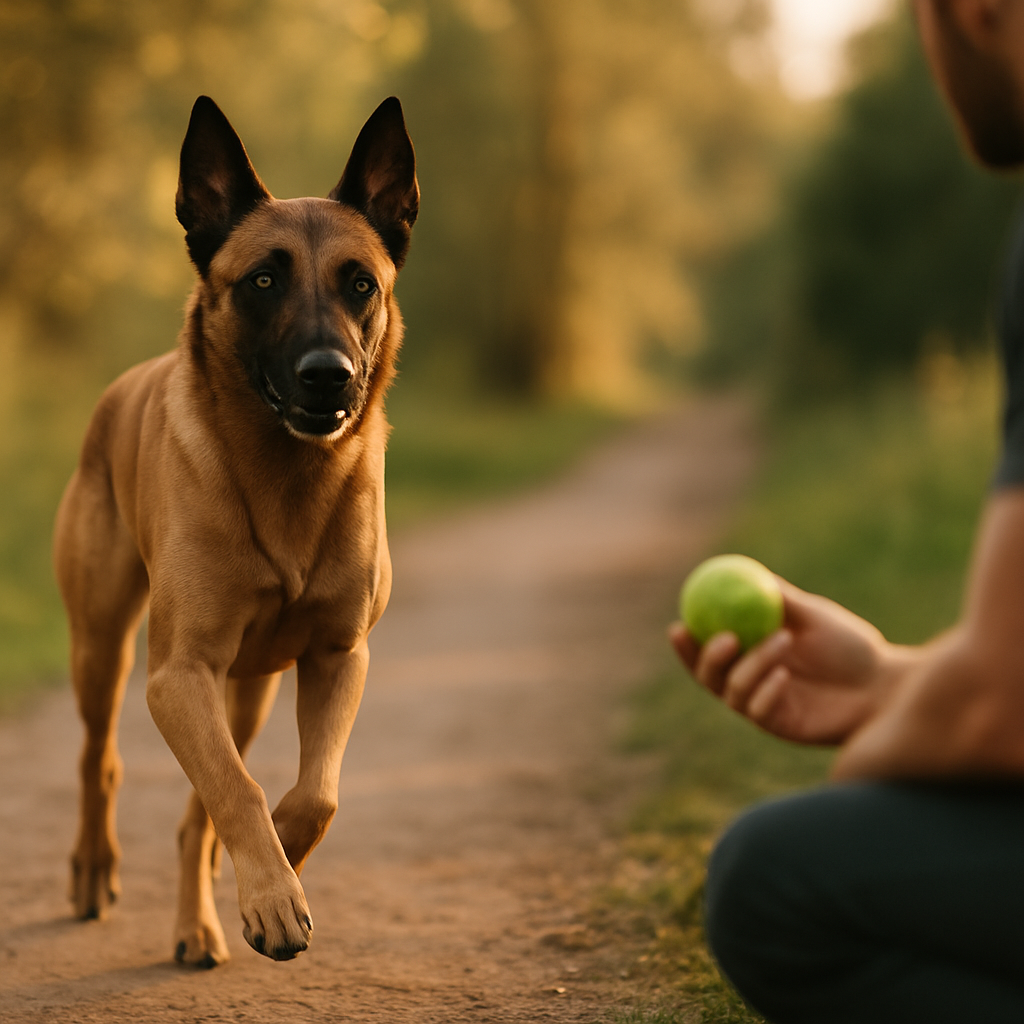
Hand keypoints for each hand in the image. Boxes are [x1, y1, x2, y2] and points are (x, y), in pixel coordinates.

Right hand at [670, 579, 912, 745]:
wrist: (885, 684)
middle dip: (706, 658)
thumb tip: (744, 570)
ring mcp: (764, 706)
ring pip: (734, 691)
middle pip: (708, 677)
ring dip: (752, 663)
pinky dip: (766, 691)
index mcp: (750, 655)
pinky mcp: (781, 727)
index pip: (707, 651)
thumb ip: (780, 598)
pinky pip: (759, 711)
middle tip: (723, 636)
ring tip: (783, 639)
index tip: (679, 623)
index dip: (687, 643)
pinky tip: (785, 676)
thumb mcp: (813, 615)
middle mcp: (750, 683)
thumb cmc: (851, 647)